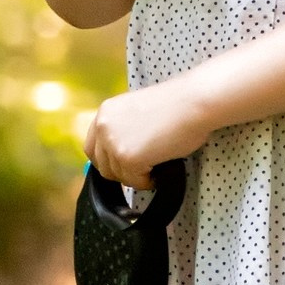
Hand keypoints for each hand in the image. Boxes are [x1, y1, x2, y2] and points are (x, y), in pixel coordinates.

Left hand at [88, 79, 211, 185]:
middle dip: (121, 171)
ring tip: (157, 165)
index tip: (123, 164)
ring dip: (137, 176)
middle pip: (101, 165)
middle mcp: (103, 126)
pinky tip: (161, 169)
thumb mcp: (137, 112)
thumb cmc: (176, 105)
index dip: (108, 160)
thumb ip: (123, 129)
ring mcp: (113, 143)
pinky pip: (134, 181)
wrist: (192, 102)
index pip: (92, 147)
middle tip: (143, 168)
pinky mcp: (127, 158)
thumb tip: (122, 151)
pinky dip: (148, 181)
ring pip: (119, 175)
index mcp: (105, 112)